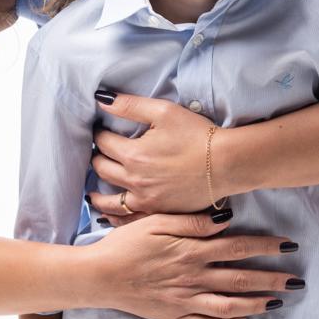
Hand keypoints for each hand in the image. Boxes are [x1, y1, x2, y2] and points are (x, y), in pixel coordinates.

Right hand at [90, 210, 300, 318]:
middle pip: (242, 279)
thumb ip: (192, 222)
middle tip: (296, 281)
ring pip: (230, 305)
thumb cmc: (125, 243)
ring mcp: (185, 301)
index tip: (289, 245)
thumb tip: (225, 219)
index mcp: (191, 250)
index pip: (238, 247)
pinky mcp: (175, 317)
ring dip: (258, 304)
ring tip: (278, 303)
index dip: (266, 246)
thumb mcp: (156, 221)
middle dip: (272, 279)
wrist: (99, 276)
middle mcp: (193, 277)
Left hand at [92, 93, 223, 213]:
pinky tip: (111, 216)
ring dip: (97, 192)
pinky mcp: (158, 212)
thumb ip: (129, 105)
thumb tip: (101, 99)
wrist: (226, 163)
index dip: (99, 133)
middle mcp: (134, 180)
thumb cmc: (197, 135)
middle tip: (98, 153)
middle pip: (102, 169)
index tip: (100, 131)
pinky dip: (115, 217)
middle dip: (96, 158)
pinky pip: (128, 219)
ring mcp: (146, 200)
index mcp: (133, 154)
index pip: (103, 142)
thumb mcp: (163, 112)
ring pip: (110, 200)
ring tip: (92, 191)